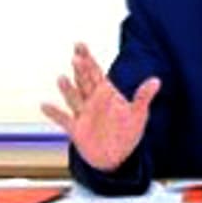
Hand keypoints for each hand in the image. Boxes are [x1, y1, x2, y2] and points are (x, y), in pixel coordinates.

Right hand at [40, 42, 159, 171]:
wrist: (117, 157)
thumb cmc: (126, 132)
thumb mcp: (138, 115)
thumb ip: (143, 97)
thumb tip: (156, 80)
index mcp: (105, 94)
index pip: (95, 72)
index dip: (88, 58)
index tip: (80, 45)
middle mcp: (92, 101)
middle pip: (83, 80)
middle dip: (80, 69)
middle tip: (76, 56)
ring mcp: (83, 114)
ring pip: (74, 98)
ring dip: (68, 89)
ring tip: (62, 78)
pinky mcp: (77, 130)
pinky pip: (64, 119)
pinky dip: (54, 113)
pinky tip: (44, 105)